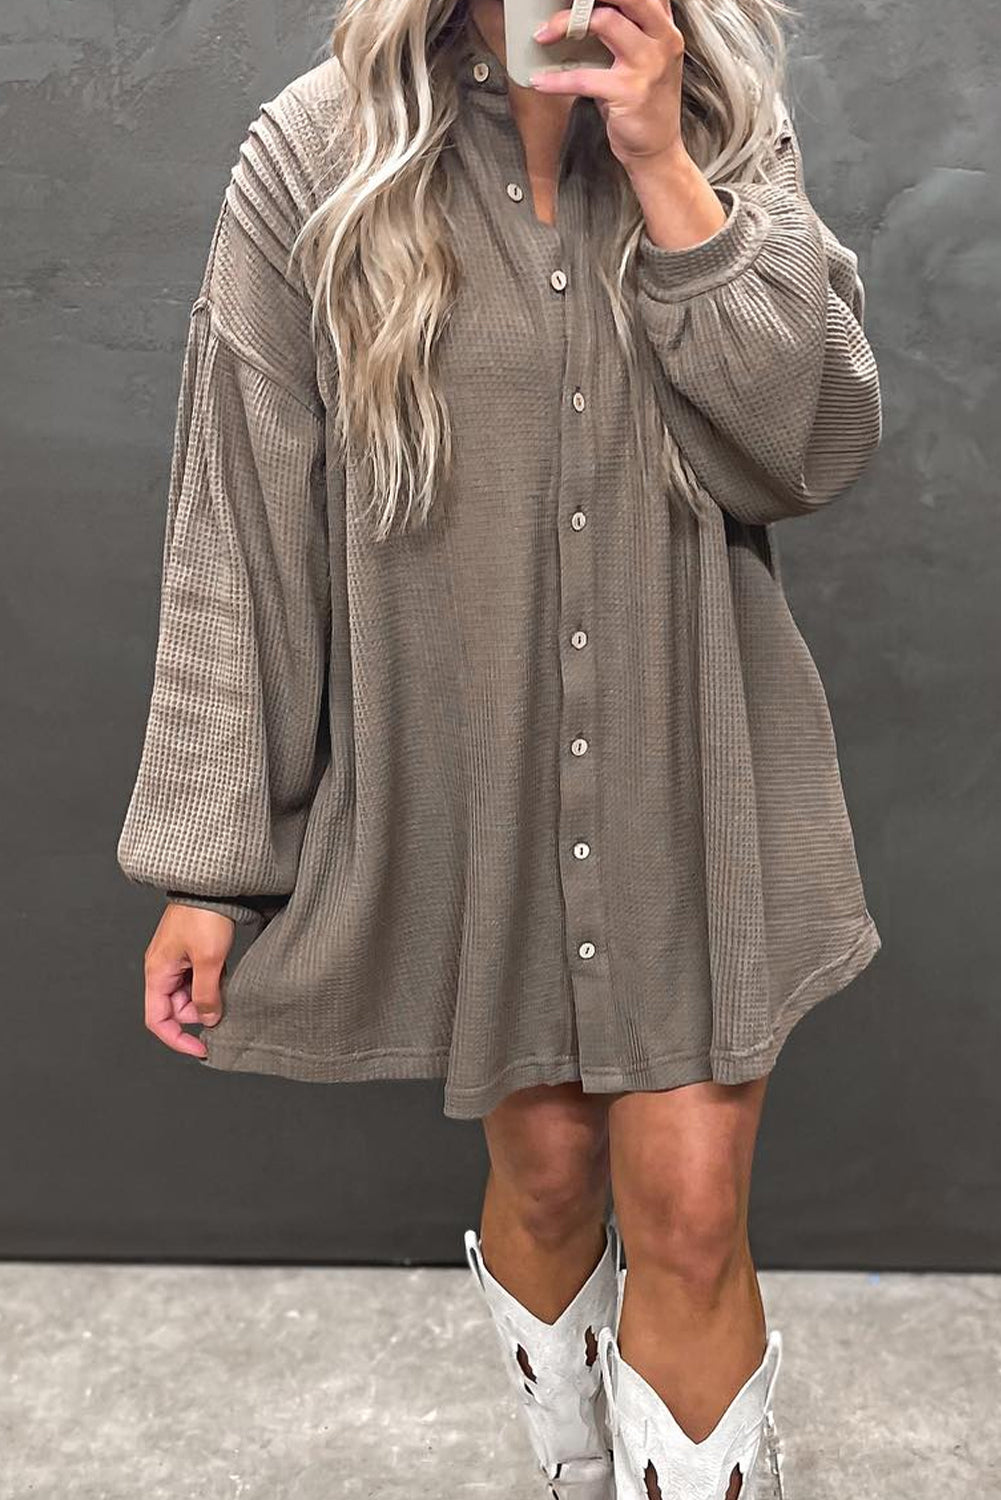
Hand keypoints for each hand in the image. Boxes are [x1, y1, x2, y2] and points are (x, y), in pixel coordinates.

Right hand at [143, 903, 235, 1056]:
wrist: (214, 883)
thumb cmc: (205, 914)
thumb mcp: (210, 960)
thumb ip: (206, 994)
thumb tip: (208, 1020)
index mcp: (157, 972)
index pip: (157, 1020)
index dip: (177, 1039)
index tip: (201, 1048)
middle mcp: (162, 968)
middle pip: (176, 1009)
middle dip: (199, 1011)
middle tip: (222, 1000)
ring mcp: (176, 960)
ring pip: (190, 994)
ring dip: (208, 995)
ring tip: (224, 978)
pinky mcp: (191, 952)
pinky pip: (199, 979)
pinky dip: (212, 982)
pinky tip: (225, 971)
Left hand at [530, 0, 685, 172]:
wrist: (657, 151)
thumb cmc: (643, 104)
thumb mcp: (644, 60)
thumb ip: (627, 32)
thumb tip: (583, 14)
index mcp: (665, 28)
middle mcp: (662, 39)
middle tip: (557, 6)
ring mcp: (649, 64)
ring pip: (605, 22)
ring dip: (565, 24)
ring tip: (543, 36)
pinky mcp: (630, 92)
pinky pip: (584, 77)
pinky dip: (556, 80)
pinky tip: (540, 81)